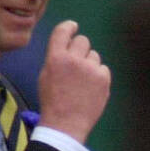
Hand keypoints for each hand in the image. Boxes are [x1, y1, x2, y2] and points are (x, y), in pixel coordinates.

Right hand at [37, 20, 110, 143]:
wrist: (66, 123)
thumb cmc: (52, 100)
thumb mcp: (45, 75)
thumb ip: (56, 57)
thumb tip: (67, 46)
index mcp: (55, 57)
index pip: (63, 31)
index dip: (69, 27)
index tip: (73, 26)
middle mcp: (74, 59)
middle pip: (83, 40)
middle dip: (80, 49)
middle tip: (77, 62)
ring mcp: (91, 69)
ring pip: (94, 55)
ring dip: (89, 64)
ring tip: (82, 81)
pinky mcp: (104, 79)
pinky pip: (103, 69)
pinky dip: (98, 76)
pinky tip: (91, 88)